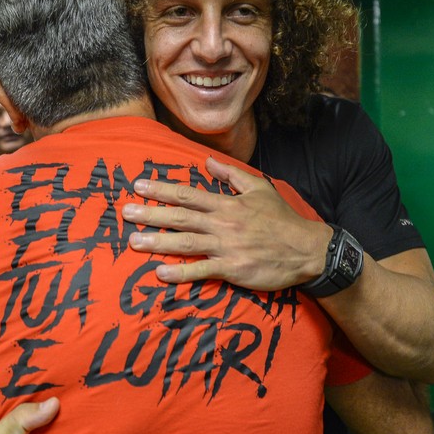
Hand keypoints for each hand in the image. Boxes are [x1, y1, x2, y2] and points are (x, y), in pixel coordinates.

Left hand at [122, 156, 328, 289]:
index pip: (188, 194)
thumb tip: (207, 160)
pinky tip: (161, 273)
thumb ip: (232, 175)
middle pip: (180, 217)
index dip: (161, 190)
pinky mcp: (233, 269)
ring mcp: (226, 247)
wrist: (306, 249)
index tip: (139, 186)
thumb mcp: (260, 188)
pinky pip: (202, 271)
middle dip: (151, 214)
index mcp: (227, 204)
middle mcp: (223, 223)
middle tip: (126, 212)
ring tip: (134, 241)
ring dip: (158, 242)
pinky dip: (181, 273)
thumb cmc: (281, 219)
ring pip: (186, 243)